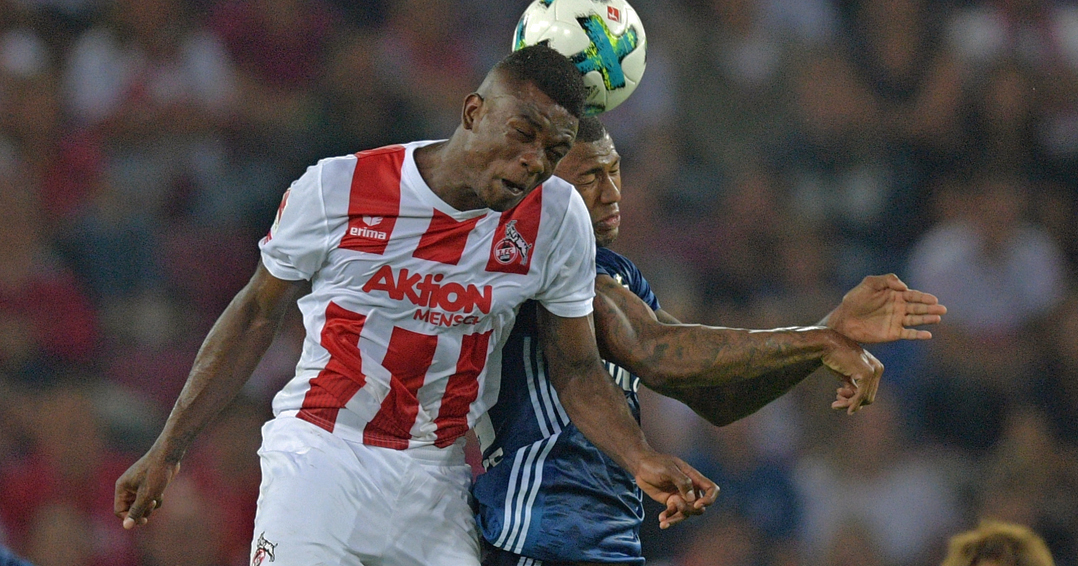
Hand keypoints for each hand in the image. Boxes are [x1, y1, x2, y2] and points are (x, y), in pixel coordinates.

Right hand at [114, 449, 180, 528]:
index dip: (130, 518)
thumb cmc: (156, 473)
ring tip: (157, 496)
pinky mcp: (149, 485)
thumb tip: (126, 527)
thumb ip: (136, 511)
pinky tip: (162, 491)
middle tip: (152, 506)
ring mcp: (138, 486)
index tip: (143, 521)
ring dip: (151, 505)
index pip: (119, 511)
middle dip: (142, 510)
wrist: (169, 456)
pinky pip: (150, 499)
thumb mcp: (146, 495)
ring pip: (142, 505)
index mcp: (122, 488)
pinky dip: (156, 498)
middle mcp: (127, 487)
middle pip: (131, 509)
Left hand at [633, 451, 718, 528]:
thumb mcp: (668, 470)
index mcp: (694, 478)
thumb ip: (682, 481)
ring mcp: (680, 497)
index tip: (697, 504)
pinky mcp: (670, 502)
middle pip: (699, 507)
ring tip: (663, 519)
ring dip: (676, 519)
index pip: (711, 489)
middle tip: (673, 501)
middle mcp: (690, 489)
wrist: (640, 466)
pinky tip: (661, 520)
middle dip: (688, 509)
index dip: (709, 499)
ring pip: (686, 514)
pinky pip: (673, 514)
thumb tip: (692, 498)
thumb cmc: (655, 463)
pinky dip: (668, 519)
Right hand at [821, 333, 884, 414]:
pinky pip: (860, 395)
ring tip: (834, 405)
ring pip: (865, 398)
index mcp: (875, 367)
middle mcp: (878, 369)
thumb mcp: (846, 375)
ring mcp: (874, 371)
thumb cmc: (834, 357)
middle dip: (851, 403)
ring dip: (849, 404)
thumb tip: (857, 404)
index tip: (838, 396)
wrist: (827, 344)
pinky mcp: (866, 374)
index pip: (869, 391)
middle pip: (868, 397)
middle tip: (835, 403)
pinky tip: (838, 405)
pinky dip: (851, 403)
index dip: (855, 398)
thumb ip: (853, 386)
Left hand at [825, 274, 945, 342]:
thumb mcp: (869, 283)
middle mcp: (898, 308)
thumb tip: (904, 286)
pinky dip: (918, 334)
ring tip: (938, 318)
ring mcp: (896, 321)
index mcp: (894, 295)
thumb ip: (886, 280)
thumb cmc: (854, 300)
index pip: (913, 295)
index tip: (933, 299)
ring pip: (916, 320)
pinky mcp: (892, 333)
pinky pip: (908, 333)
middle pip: (918, 308)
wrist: (843, 320)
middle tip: (943, 309)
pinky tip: (928, 334)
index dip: (924, 297)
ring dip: (927, 319)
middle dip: (930, 308)